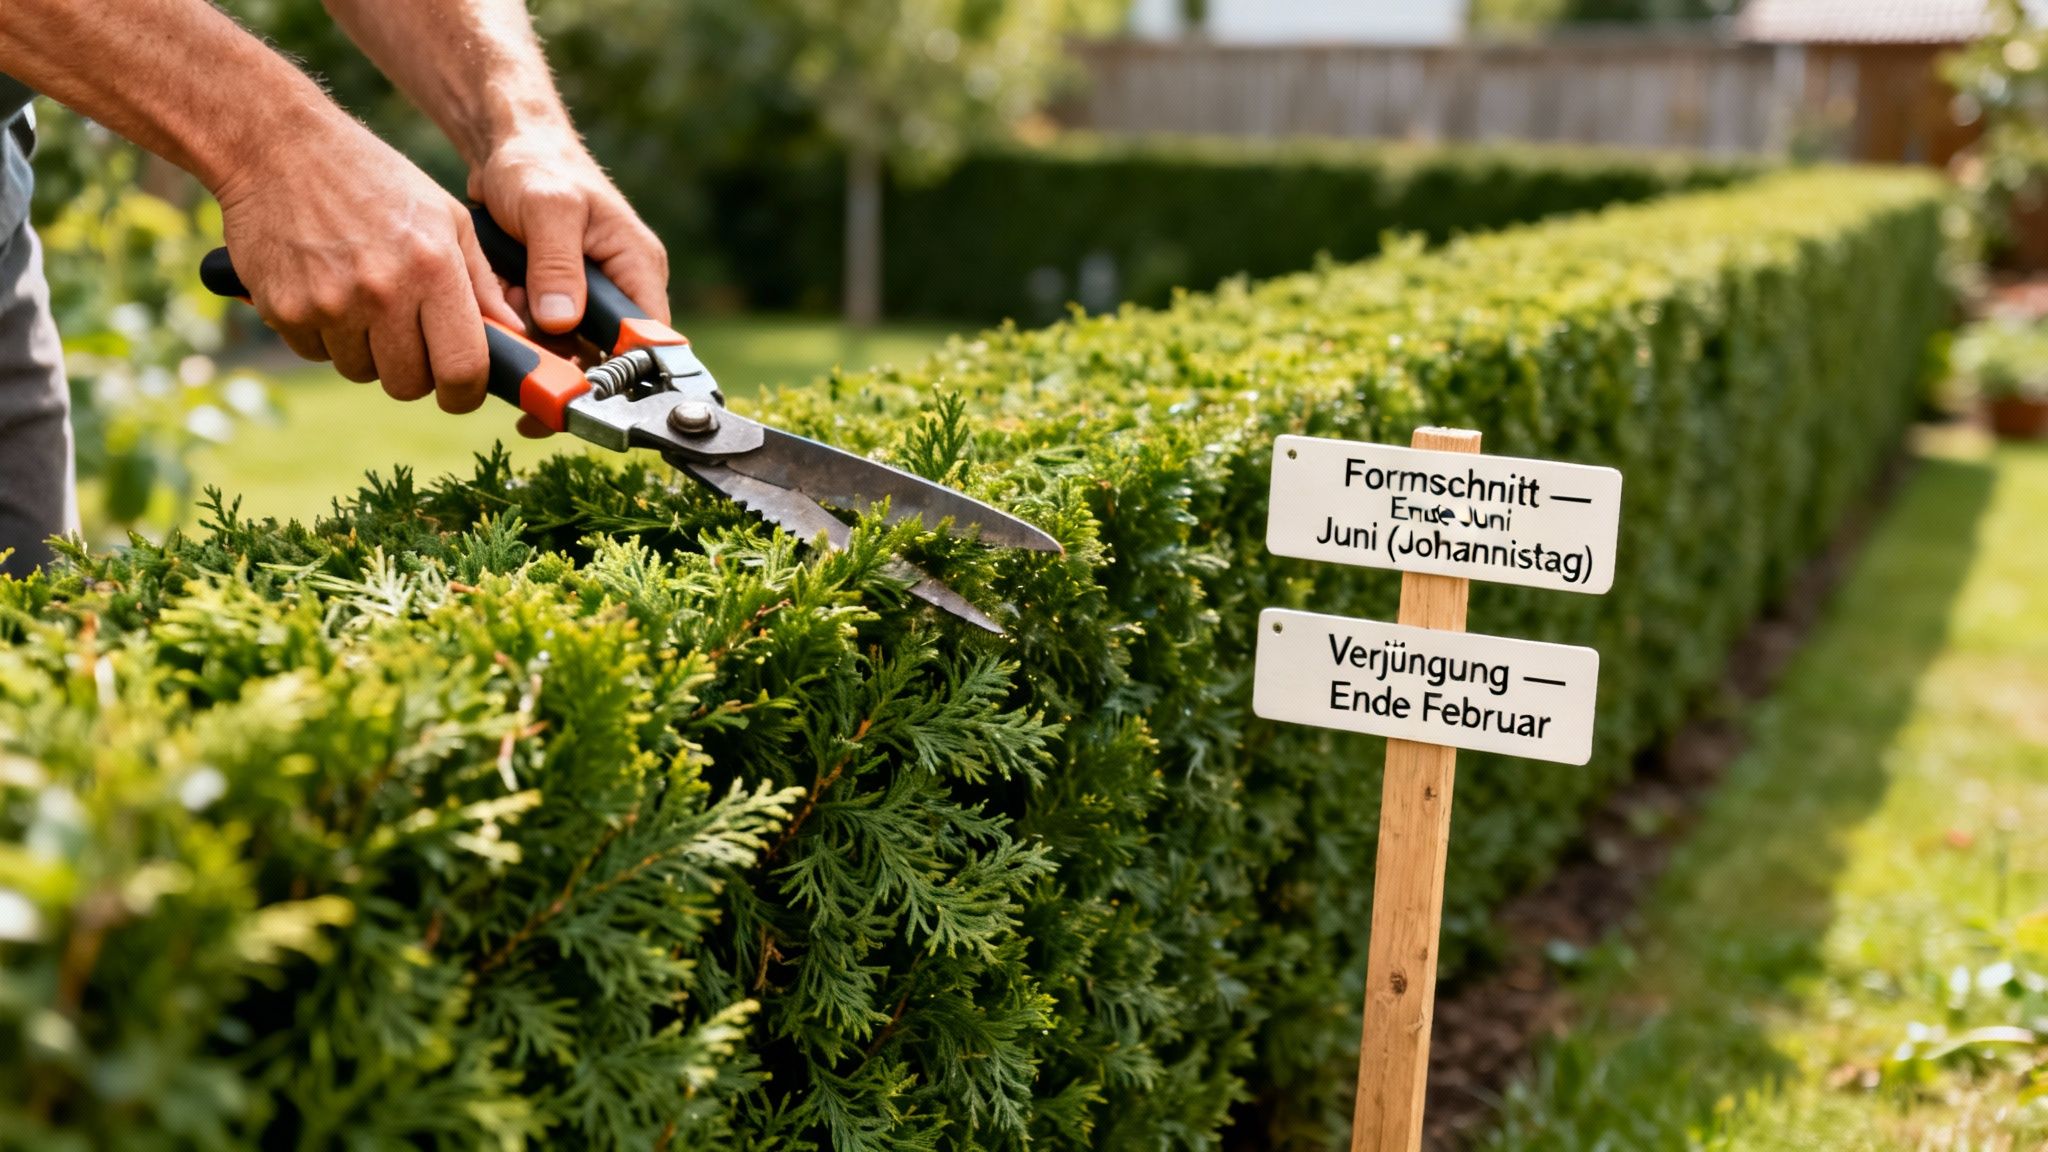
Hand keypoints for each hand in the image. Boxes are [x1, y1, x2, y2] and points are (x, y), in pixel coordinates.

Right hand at [215, 116, 521, 413]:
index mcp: (434, 268)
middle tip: (410, 340)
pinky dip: (325, 336)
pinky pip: (316, 353)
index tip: (462, 391)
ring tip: (364, 301)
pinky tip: (326, 290)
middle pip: (410, 384)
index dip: (466, 393)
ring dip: (368, 352)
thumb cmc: (374, 179)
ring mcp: (330, 303)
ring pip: (361, 372)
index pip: (462, 368)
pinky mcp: (285, 308)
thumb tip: (515, 338)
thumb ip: (482, 283)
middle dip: (416, 373)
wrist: (278, 145)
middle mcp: (384, 292)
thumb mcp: (446, 217)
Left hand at [467, 125, 669, 345]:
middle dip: (559, 346)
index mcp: (638, 265)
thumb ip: (556, 265)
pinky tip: (501, 291)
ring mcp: (590, 295)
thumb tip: (561, 322)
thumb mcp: (548, 209)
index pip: (649, 335)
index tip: (579, 374)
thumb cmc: (538, 165)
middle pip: (603, 349)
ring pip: (566, 345)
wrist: (507, 147)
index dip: (622, 364)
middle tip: (523, 323)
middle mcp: (621, 286)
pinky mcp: (560, 298)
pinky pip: (540, 330)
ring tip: (508, 292)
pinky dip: (516, 320)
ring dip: (531, 332)